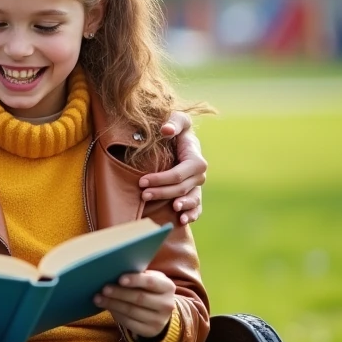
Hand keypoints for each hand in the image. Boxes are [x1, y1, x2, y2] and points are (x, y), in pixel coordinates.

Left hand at [94, 270, 175, 338]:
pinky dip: (116, 314)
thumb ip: (139, 275)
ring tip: (98, 298)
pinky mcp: (150, 331)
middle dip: (119, 293)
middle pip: (139, 298)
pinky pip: (129, 323)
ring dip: (113, 304)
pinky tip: (107, 307)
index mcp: (167, 287)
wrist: (161, 312)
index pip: (151, 282)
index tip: (120, 279)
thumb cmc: (150, 290)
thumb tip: (115, 270)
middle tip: (103, 289)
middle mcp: (167, 304)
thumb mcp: (151, 279)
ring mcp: (159, 320)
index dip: (135, 280)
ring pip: (131, 311)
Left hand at [139, 110, 206, 224]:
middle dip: (162, 193)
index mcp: (196, 160)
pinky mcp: (194, 194)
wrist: (182, 140)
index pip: (178, 174)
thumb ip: (173, 122)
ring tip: (172, 209)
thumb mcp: (177, 120)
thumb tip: (166, 130)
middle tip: (143, 194)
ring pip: (191, 200)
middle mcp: (199, 176)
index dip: (161, 179)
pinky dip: (192, 214)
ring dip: (181, 206)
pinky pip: (196, 207)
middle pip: (181, 188)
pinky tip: (182, 221)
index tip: (142, 181)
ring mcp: (197, 187)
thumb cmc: (177, 129)